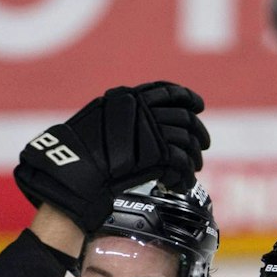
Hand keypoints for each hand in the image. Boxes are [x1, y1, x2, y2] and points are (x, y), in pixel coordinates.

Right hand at [13, 82, 209, 232]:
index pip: (168, 91)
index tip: (197, 106)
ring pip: (187, 142)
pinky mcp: (157, 155)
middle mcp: (143, 110)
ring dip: (193, 158)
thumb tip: (146, 121)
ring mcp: (151, 131)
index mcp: (130, 97)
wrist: (73, 172)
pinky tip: (181, 185)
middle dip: (198, 133)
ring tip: (193, 169)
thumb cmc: (78, 151)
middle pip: (184, 119)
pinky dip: (185, 176)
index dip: (187, 98)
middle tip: (203, 145)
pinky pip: (181, 164)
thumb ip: (124, 117)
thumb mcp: (99, 120)